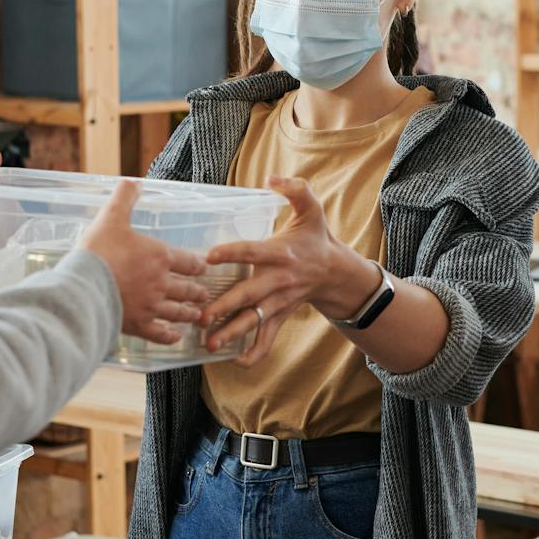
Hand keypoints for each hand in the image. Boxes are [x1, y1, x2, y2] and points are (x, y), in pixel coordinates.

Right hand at [77, 180, 211, 344]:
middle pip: (187, 289)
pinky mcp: (138, 325)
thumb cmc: (99, 251)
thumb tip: (133, 181)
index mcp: (160, 257)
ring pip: (178, 312)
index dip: (198, 265)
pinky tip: (175, 338)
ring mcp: (151, 307)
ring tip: (196, 315)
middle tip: (204, 293)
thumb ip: (124, 198)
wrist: (84, 287)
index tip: (204, 268)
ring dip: (189, 313)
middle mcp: (161, 283)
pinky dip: (170, 336)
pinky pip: (160, 334)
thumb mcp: (111, 217)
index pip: (188, 262)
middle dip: (197, 291)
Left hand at [199, 176, 379, 365]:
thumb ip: (296, 189)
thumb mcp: (312, 208)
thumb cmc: (316, 238)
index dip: (232, 253)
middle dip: (225, 307)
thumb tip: (272, 178)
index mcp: (281, 253)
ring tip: (209, 343)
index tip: (209, 256)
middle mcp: (279, 280)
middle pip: (249, 295)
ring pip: (254, 321)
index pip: (253, 252)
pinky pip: (268, 339)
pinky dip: (254, 354)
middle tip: (201, 315)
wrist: (337, 272)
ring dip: (232, 334)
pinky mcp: (280, 316)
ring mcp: (279, 302)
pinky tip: (233, 360)